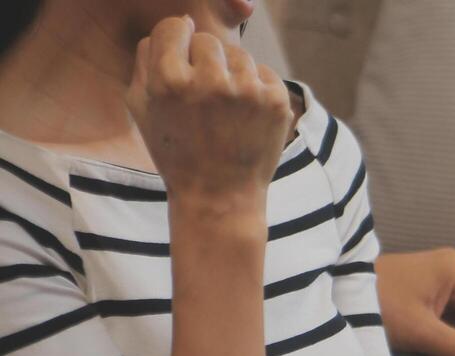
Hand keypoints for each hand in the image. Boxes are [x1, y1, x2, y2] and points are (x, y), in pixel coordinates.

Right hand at [126, 16, 291, 216]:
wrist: (219, 196)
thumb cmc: (175, 150)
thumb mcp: (141, 107)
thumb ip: (147, 59)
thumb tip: (178, 24)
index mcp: (170, 80)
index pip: (174, 26)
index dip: (177, 41)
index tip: (181, 58)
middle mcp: (210, 82)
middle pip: (208, 41)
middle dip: (204, 61)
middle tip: (204, 94)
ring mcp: (247, 91)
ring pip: (239, 54)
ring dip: (231, 73)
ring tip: (225, 108)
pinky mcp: (276, 101)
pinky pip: (264, 72)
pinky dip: (256, 87)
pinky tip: (245, 115)